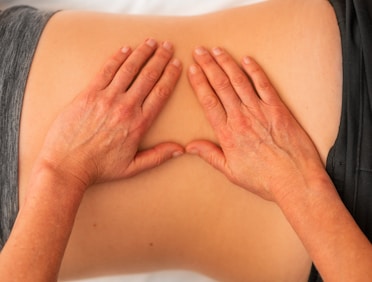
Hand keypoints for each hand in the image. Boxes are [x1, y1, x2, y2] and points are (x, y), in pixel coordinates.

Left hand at [37, 39, 182, 188]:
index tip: (177, 64)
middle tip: (168, 46)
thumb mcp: (133, 167)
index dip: (170, 75)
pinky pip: (105, 71)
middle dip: (160, 58)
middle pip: (148, 76)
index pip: (160, 92)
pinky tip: (126, 49)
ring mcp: (106, 98)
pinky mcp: (88, 94)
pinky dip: (117, 58)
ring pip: (129, 69)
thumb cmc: (99, 168)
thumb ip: (158, 156)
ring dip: (142, 53)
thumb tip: (181, 149)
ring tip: (151, 42)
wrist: (67, 165)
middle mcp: (125, 107)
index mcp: (139, 123)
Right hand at [187, 47, 323, 200]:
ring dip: (226, 63)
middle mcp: (241, 118)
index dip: (199, 83)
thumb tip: (189, 146)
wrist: (294, 179)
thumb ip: (209, 155)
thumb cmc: (263, 179)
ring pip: (239, 81)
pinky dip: (254, 70)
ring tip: (217, 50)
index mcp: (227, 133)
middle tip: (199, 51)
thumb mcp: (230, 172)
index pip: (208, 101)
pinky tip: (246, 60)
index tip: (192, 69)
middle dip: (208, 65)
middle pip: (221, 85)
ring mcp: (260, 111)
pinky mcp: (278, 108)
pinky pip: (264, 84)